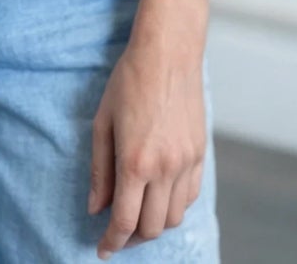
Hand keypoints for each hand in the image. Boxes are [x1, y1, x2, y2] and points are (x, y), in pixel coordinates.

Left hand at [88, 36, 206, 258]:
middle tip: (116, 235)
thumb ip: (100, 169)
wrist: (167, 52)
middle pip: (152, 227)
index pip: (125, 221)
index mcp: (135, 162)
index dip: (112, 241)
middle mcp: (165, 168)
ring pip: (174, 217)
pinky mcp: (200, 153)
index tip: (103, 249)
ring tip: (137, 216)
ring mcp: (186, 162)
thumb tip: (96, 208)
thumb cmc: (129, 81)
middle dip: (132, 238)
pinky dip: (173, 206)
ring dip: (154, 225)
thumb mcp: (103, 122)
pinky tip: (158, 197)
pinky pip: (189, 196)